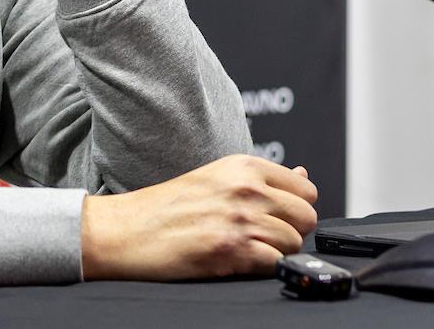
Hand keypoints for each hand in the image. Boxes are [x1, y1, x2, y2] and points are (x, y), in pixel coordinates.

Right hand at [80, 154, 318, 280]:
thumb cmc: (166, 206)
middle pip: (306, 217)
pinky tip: (237, 262)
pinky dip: (263, 268)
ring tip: (243, 249)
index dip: (294, 208)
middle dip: (291, 231)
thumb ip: (262, 179)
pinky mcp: (232, 250)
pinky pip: (276, 264)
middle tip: (261, 236)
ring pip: (294, 243)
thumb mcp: (216, 178)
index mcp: (243, 165)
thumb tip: (305, 174)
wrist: (127, 230)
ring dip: (275, 252)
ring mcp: (240, 219)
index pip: (306, 189)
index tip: (275, 217)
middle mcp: (246, 188)